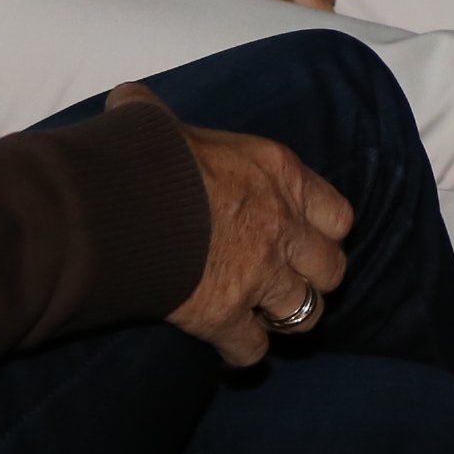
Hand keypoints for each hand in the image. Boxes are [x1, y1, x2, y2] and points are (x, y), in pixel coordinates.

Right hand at [121, 85, 354, 366]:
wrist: (117, 200)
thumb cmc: (142, 154)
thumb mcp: (163, 121)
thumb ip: (158, 113)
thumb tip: (128, 99)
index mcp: (279, 174)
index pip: (337, 213)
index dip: (324, 231)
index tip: (306, 237)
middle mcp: (282, 225)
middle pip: (332, 268)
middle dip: (314, 279)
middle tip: (289, 281)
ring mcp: (259, 274)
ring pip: (305, 313)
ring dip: (288, 318)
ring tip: (267, 318)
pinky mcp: (224, 315)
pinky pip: (252, 349)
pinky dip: (242, 354)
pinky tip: (229, 350)